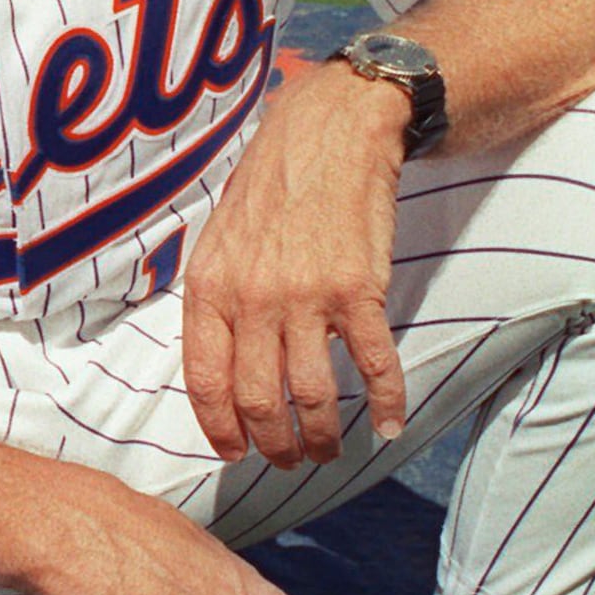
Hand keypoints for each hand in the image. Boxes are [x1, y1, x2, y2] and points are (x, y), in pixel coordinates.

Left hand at [182, 61, 409, 466]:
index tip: (236, 452)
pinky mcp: (357, 290)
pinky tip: (388, 426)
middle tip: (288, 460)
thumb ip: (215, 299)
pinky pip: (373, 366)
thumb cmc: (273, 186)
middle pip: (258, 400)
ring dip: (322, 436)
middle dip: (273, 445)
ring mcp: (306, 296)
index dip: (220, 429)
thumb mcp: (219, 238)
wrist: (330, 134)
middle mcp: (252, 298)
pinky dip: (385, 405)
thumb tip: (216, 363)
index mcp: (210, 287)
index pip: (205, 381)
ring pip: (312, 395)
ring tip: (330, 449)